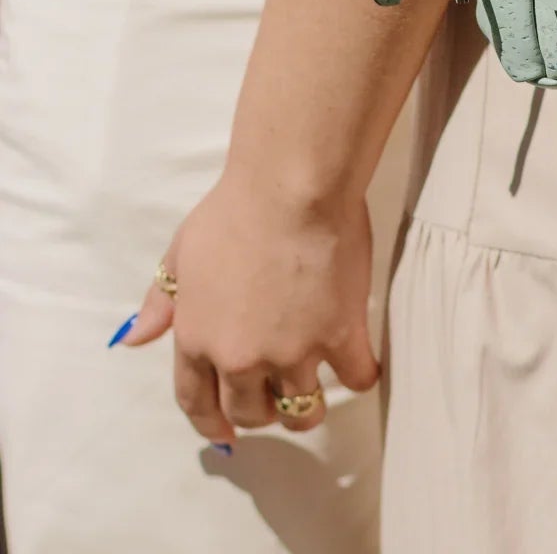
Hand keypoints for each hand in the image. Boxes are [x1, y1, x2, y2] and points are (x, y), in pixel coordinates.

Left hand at [121, 171, 379, 446]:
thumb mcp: (182, 250)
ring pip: (302, 411)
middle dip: (259, 411)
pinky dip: (359, 376)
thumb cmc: (234, 209)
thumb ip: (160, 301)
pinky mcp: (340, 336)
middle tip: (274, 397)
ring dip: (306, 408)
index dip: (210, 421)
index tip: (226, 431)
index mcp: (198, 340)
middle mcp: (242, 359)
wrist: (292, 188)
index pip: (196, 402)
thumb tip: (134, 340)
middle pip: (250, 412)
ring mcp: (294, 352)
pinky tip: (359, 366)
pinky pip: (355, 378)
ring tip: (315, 392)